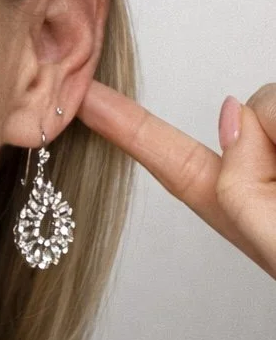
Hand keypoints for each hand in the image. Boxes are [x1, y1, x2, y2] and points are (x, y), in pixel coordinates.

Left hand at [75, 81, 275, 278]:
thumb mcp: (273, 239)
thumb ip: (241, 187)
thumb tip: (232, 116)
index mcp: (238, 203)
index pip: (167, 158)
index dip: (121, 127)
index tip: (83, 100)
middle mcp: (259, 169)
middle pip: (246, 113)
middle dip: (271, 129)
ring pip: (272, 102)